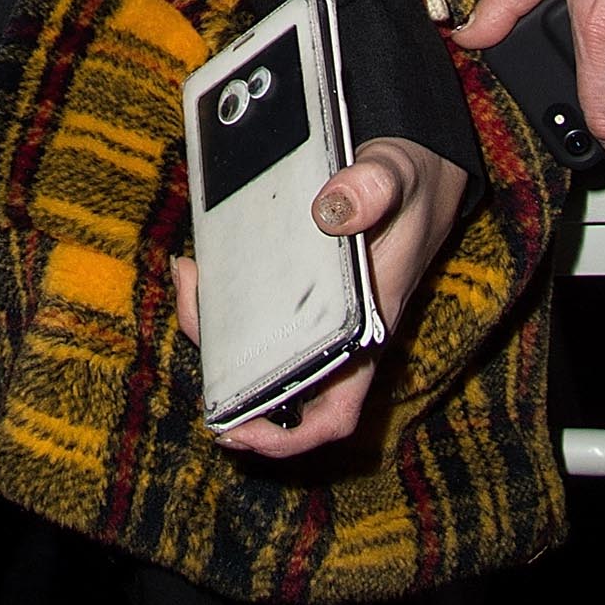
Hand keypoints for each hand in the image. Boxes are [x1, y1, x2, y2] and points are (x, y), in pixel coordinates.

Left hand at [174, 137, 466, 460]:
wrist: (415, 166)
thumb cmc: (411, 185)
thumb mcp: (398, 176)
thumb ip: (373, 188)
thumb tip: (330, 208)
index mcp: (366, 332)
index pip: (332, 412)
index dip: (287, 438)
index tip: (239, 432)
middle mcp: (335, 332)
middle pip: (274, 381)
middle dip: (226, 370)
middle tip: (194, 318)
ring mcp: (312, 311)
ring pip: (255, 344)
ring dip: (215, 325)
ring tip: (189, 276)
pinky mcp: (293, 283)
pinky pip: (251, 308)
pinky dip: (221, 297)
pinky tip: (199, 263)